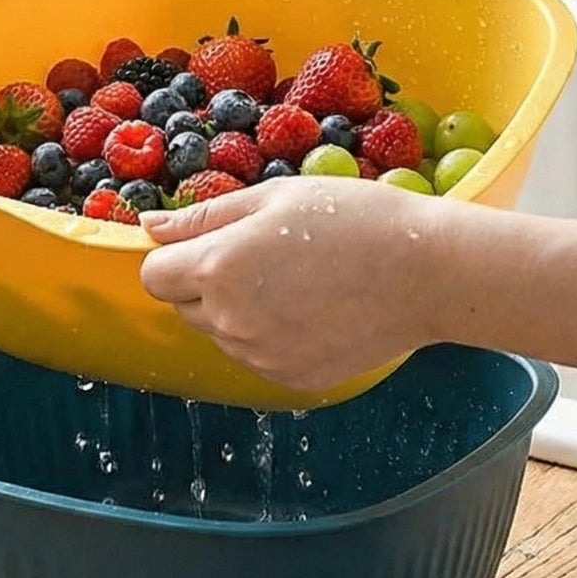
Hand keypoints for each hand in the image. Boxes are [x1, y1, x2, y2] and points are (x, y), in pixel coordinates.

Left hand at [139, 177, 441, 393]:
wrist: (426, 273)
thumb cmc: (354, 219)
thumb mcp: (274, 198)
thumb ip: (204, 216)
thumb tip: (150, 229)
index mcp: (218, 268)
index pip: (154, 275)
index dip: (174, 256)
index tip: (208, 242)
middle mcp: (230, 321)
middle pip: (185, 306)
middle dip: (208, 282)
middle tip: (265, 254)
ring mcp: (260, 357)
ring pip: (221, 333)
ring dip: (240, 309)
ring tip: (298, 280)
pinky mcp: (290, 379)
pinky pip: (258, 355)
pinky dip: (273, 335)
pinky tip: (315, 308)